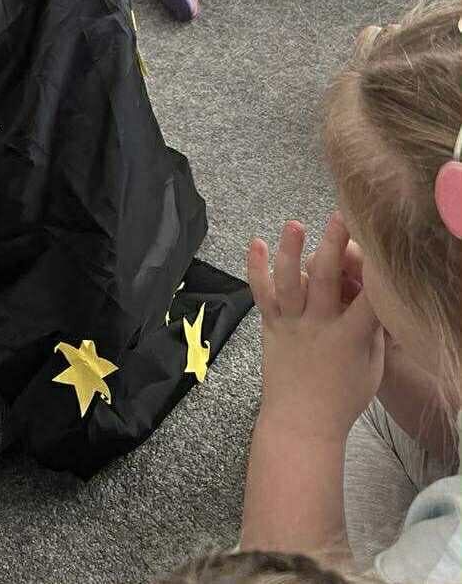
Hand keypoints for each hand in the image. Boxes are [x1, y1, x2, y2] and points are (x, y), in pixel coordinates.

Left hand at [247, 213, 383, 442]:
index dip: (376, 272)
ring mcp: (291, 323)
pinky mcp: (270, 324)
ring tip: (294, 224)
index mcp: (351, 337)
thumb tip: (378, 295)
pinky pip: (261, 293)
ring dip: (291, 251)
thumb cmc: (343, 396)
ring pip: (289, 282)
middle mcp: (319, 326)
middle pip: (327, 279)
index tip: (381, 248)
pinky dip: (256, 268)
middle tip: (341, 217)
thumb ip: (374, 328)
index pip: (370, 298)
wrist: (301, 421)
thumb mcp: (372, 364)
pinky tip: (257, 243)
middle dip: (335, 245)